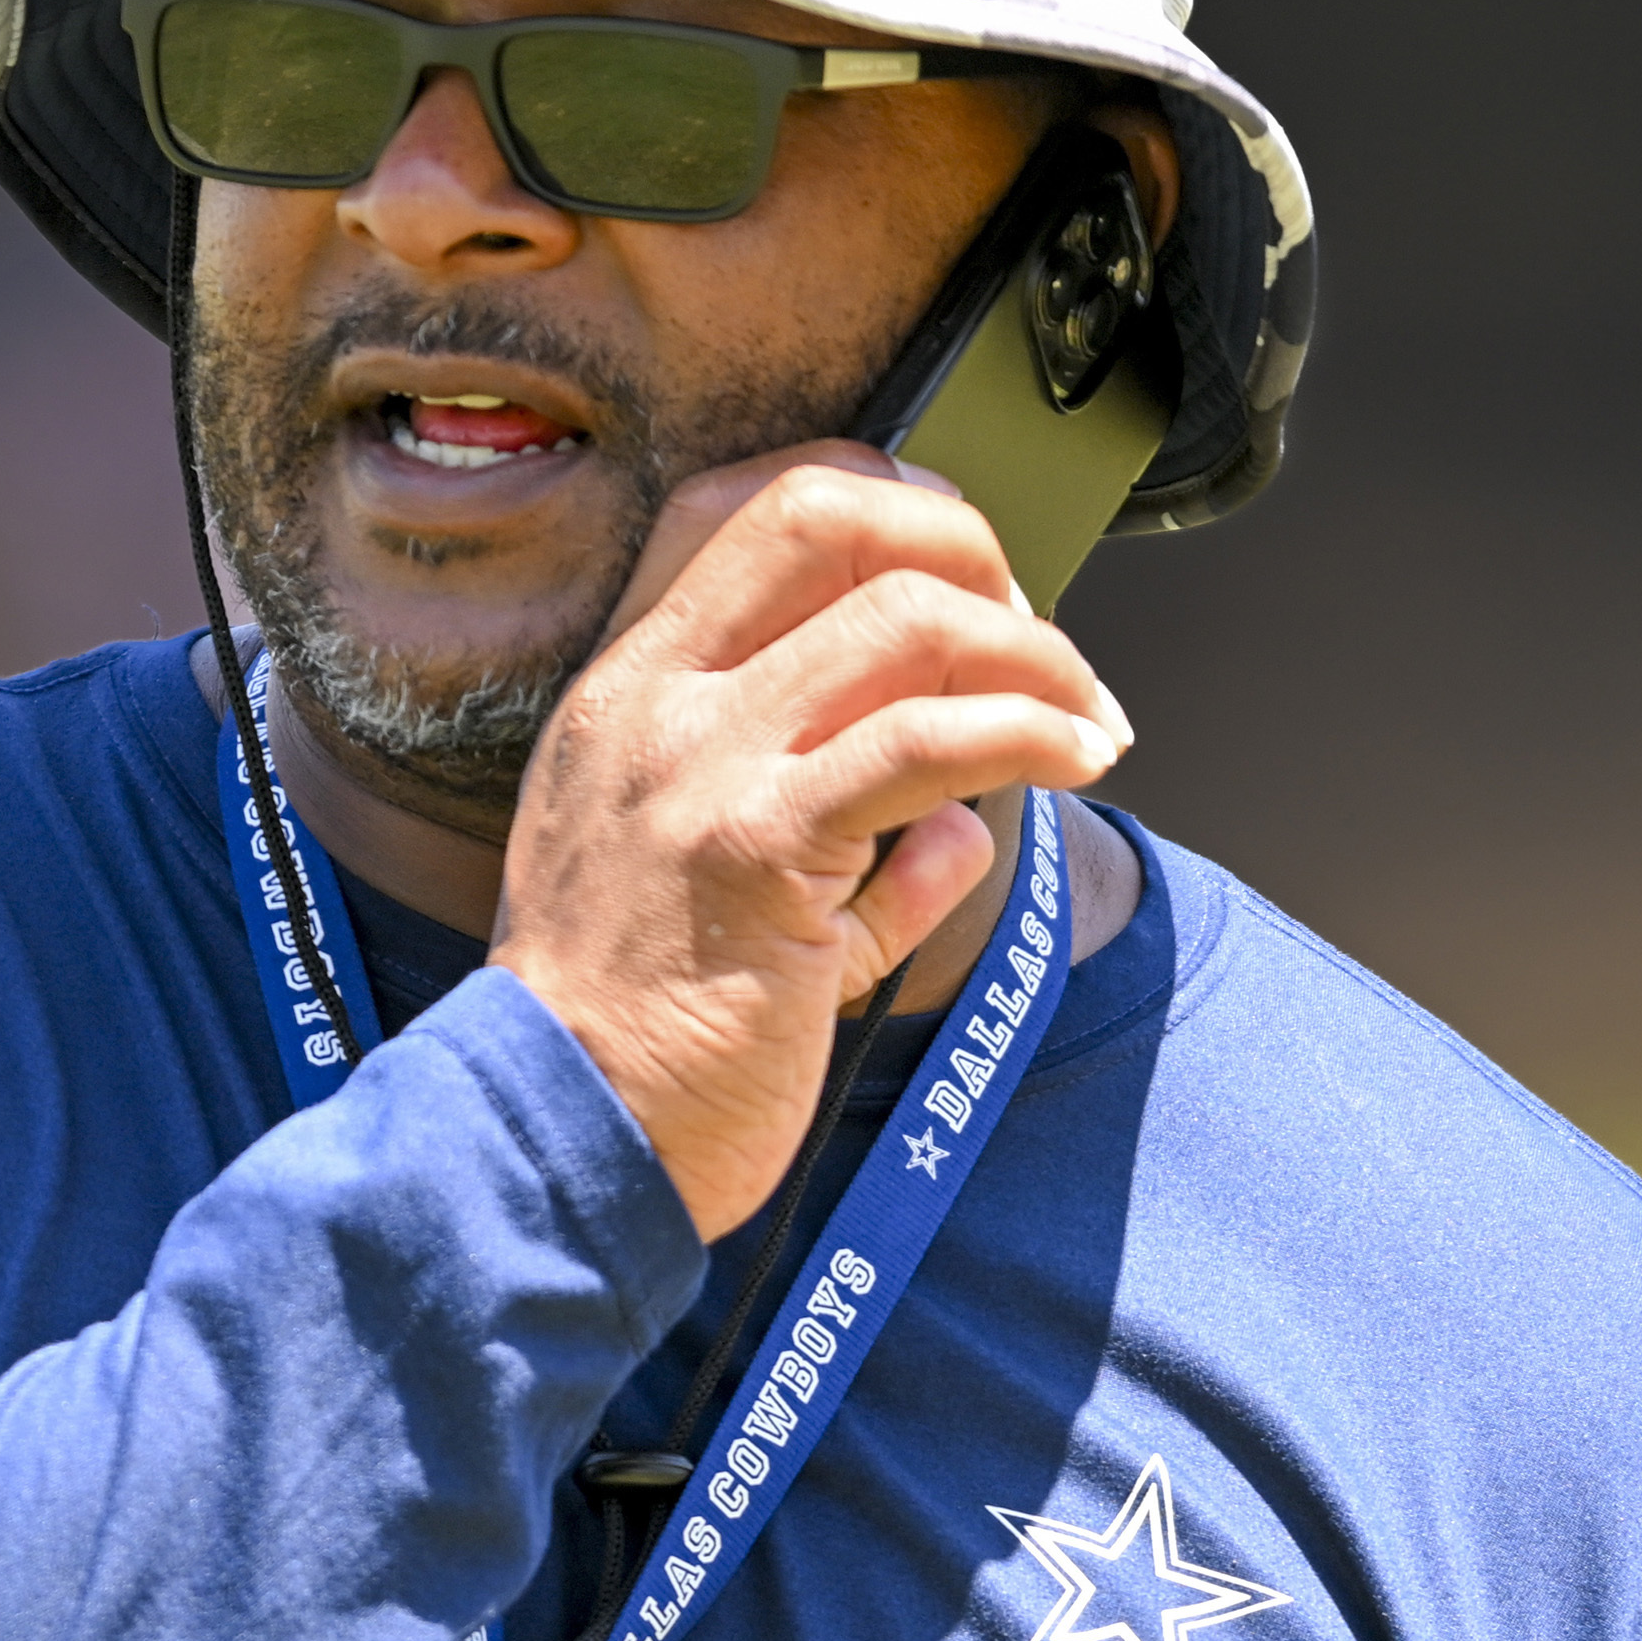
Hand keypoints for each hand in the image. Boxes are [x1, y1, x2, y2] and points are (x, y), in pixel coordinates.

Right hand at [489, 450, 1128, 1238]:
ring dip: (1033, 653)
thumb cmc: (632, 1044)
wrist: (553, 1140)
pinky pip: (923, 742)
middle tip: (1034, 636)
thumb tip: (959, 826)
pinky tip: (1077, 760)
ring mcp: (699, 767)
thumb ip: (838, 849)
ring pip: (901, 616)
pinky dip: (1029, 731)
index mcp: (626, 694)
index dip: (879, 500)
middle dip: (964, 541)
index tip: (966, 569)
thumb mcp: (707, 905)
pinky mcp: (759, 847)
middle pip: (824, 513)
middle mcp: (653, 703)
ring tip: (1087, 719)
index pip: (741, 504)